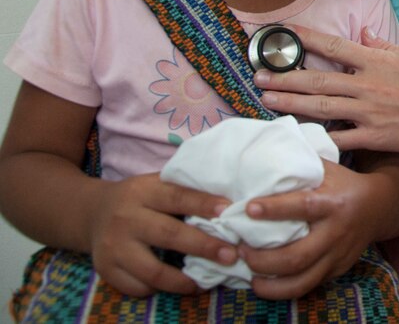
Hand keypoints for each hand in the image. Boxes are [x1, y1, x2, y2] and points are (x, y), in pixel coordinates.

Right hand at [89, 173, 234, 296]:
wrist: (91, 212)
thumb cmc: (138, 198)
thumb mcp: (155, 184)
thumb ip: (184, 190)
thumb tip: (229, 202)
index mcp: (142, 191)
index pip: (177, 196)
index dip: (203, 203)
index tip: (228, 210)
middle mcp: (126, 218)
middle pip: (169, 235)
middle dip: (203, 246)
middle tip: (230, 255)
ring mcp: (114, 247)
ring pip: (152, 270)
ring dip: (183, 280)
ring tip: (205, 283)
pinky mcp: (106, 270)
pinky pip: (137, 287)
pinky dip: (159, 290)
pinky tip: (177, 286)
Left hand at [239, 161, 379, 298]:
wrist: (380, 206)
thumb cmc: (343, 184)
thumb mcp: (326, 169)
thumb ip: (299, 166)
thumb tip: (262, 155)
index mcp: (333, 203)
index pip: (303, 207)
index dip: (274, 209)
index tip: (248, 208)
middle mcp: (336, 232)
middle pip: (297, 256)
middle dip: (263, 259)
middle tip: (240, 250)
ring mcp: (338, 255)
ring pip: (302, 280)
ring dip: (271, 284)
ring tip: (250, 276)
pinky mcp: (337, 270)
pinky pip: (309, 286)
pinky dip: (284, 289)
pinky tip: (265, 283)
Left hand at [253, 26, 398, 152]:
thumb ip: (383, 47)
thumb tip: (365, 36)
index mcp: (375, 61)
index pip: (332, 45)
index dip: (305, 38)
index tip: (283, 34)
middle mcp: (366, 84)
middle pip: (316, 78)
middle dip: (284, 77)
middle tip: (258, 77)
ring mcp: (368, 112)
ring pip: (320, 106)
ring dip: (290, 103)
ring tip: (266, 100)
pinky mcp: (374, 136)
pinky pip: (340, 138)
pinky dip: (318, 137)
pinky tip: (297, 137)